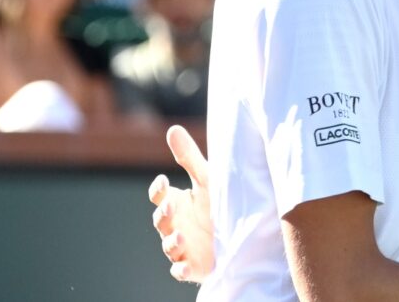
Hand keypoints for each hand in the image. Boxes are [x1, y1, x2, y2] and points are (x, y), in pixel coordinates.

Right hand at [149, 125, 215, 282]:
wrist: (240, 233)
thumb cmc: (219, 204)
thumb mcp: (208, 179)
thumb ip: (189, 157)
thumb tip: (172, 128)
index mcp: (178, 202)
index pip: (159, 196)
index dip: (158, 190)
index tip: (164, 181)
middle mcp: (176, 224)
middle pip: (161, 220)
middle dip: (164, 214)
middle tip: (172, 206)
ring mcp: (183, 247)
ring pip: (169, 246)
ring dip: (172, 242)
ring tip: (181, 236)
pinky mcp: (193, 266)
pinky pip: (181, 271)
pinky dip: (180, 270)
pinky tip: (183, 267)